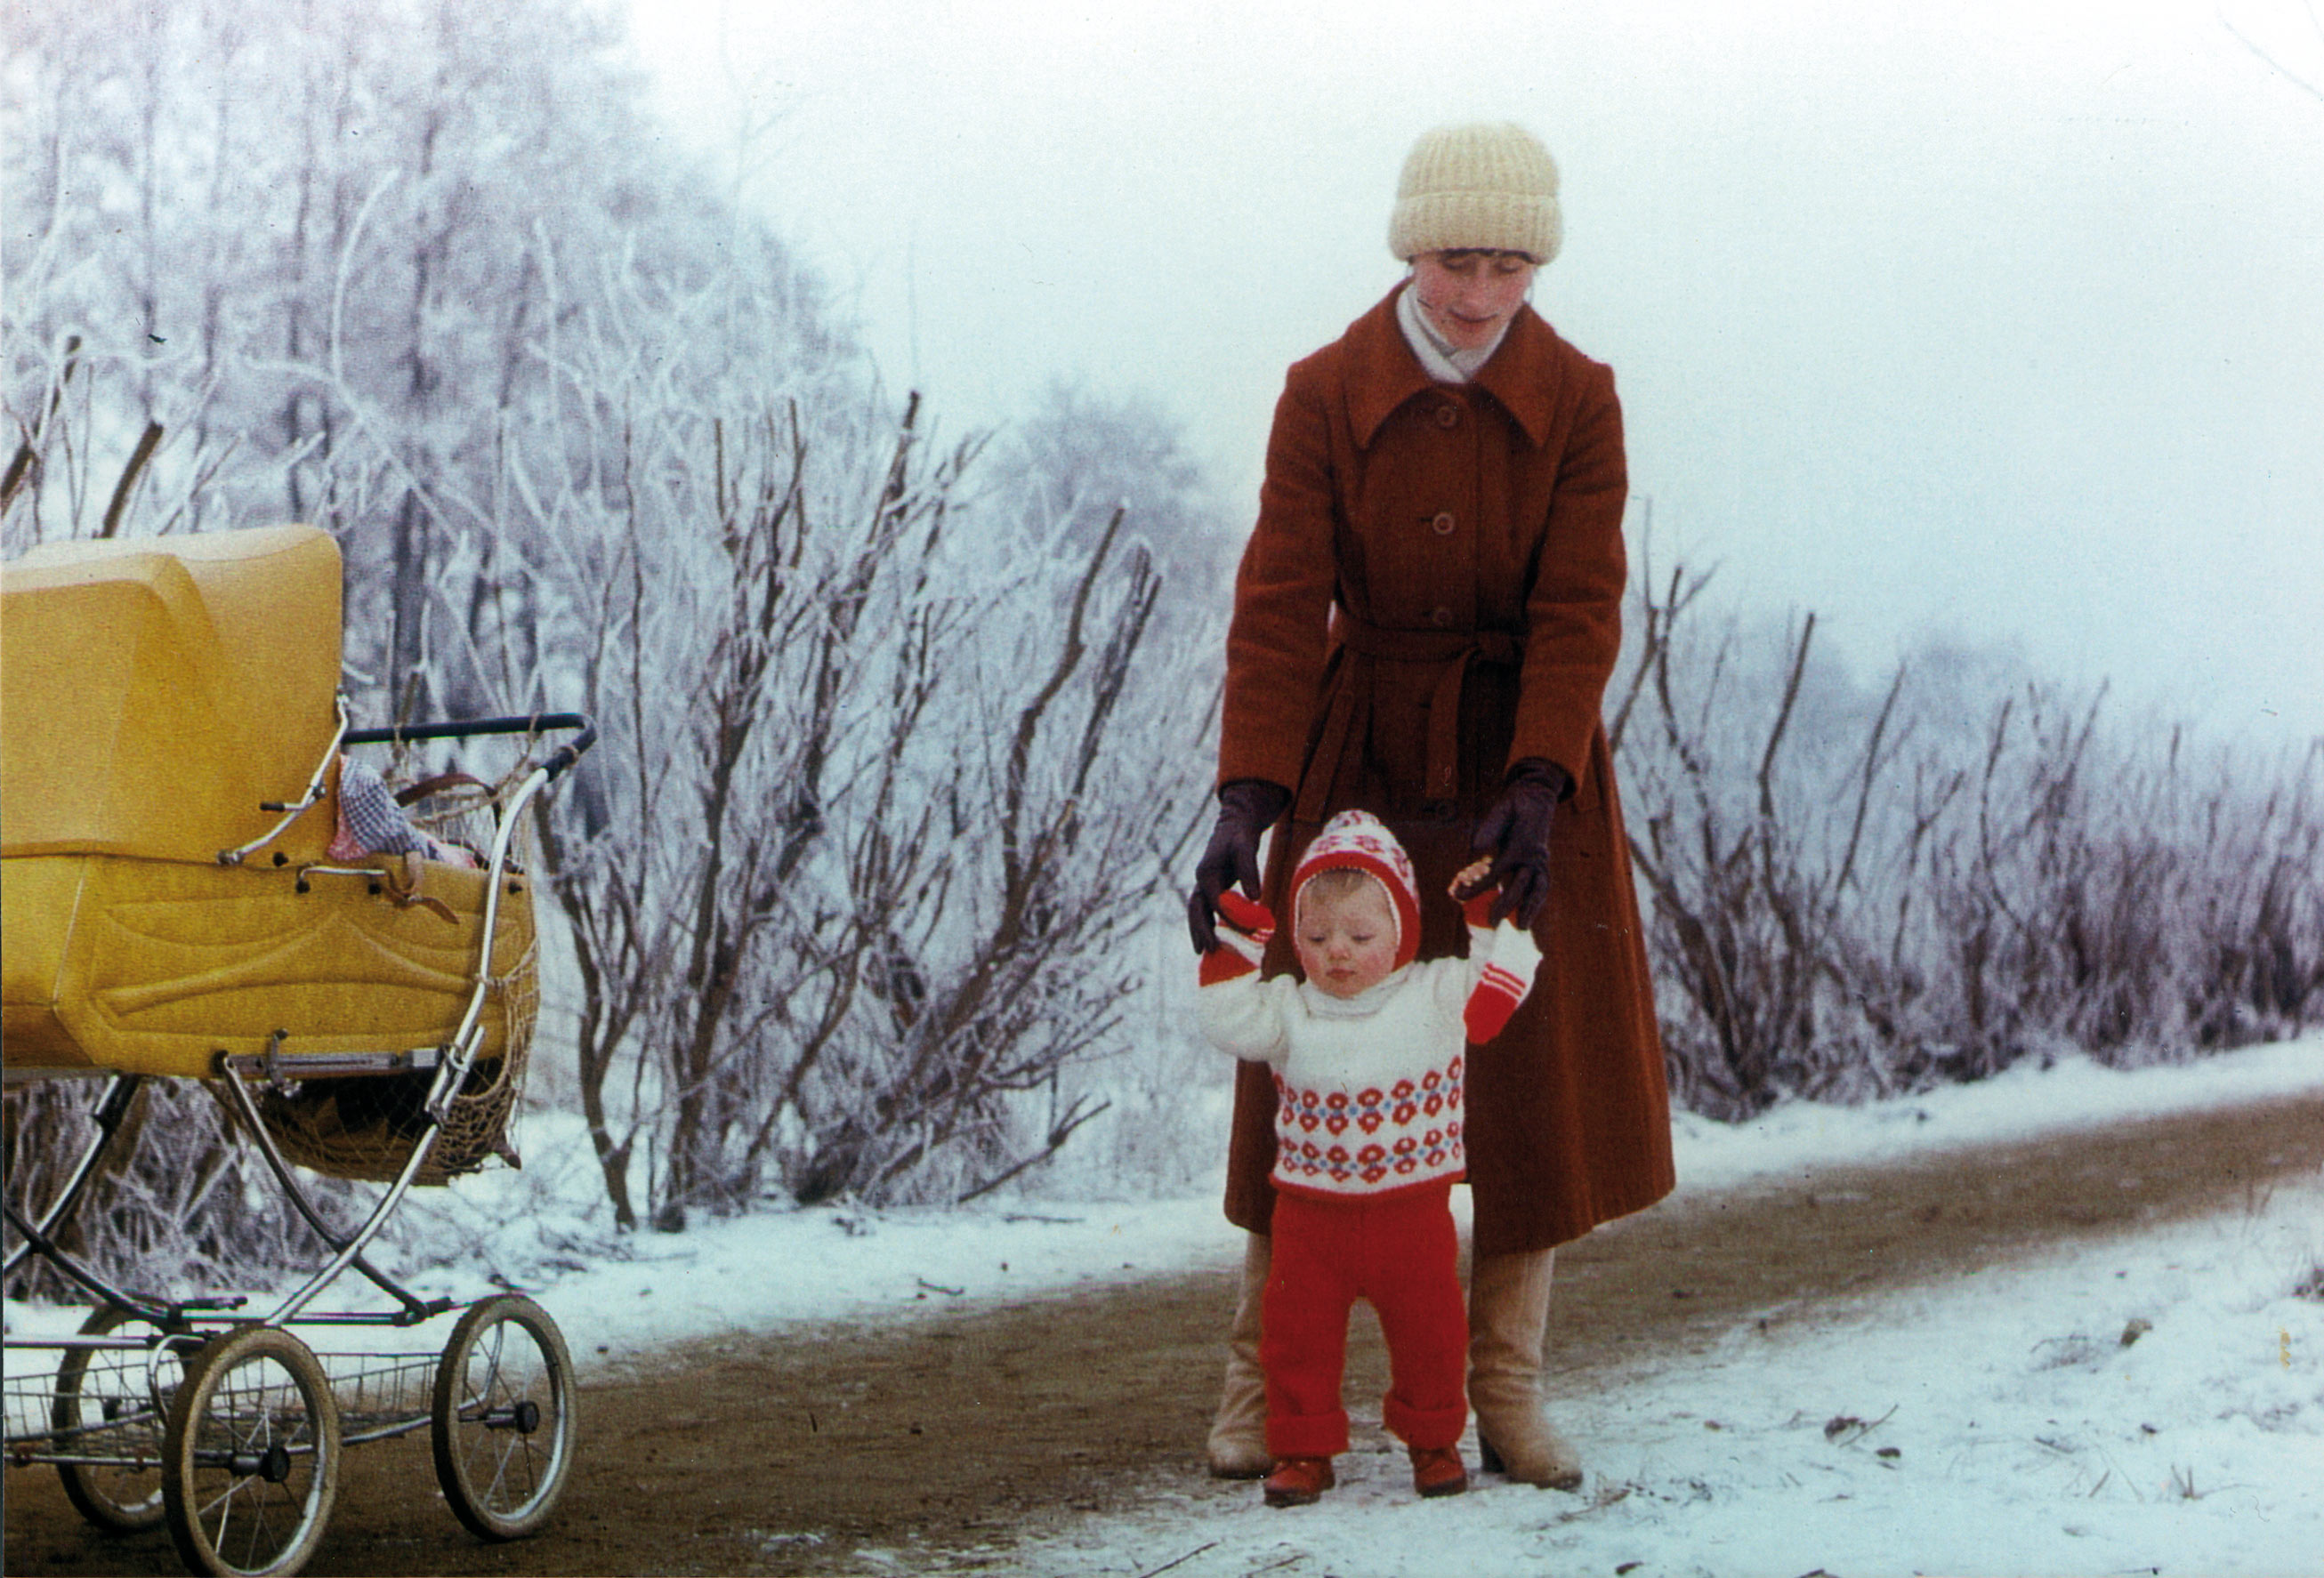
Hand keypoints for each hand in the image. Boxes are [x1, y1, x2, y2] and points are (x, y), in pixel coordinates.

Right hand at [1187, 779, 1290, 952]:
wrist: (1235, 825)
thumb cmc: (1240, 836)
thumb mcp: (1246, 848)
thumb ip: (1249, 871)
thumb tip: (1255, 898)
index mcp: (1206, 871)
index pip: (1213, 898)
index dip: (1225, 915)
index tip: (1240, 929)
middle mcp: (1202, 880)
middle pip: (1196, 909)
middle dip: (1200, 930)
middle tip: (1207, 950)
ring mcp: (1205, 886)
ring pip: (1198, 912)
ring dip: (1200, 931)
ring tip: (1202, 953)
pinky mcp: (1212, 889)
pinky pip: (1207, 911)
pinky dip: (1208, 925)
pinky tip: (1214, 940)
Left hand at [1455, 759, 1569, 927]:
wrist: (1539, 796)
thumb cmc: (1516, 803)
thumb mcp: (1502, 807)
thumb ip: (1491, 826)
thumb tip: (1477, 847)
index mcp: (1521, 844)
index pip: (1497, 871)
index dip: (1478, 885)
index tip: (1459, 895)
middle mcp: (1534, 855)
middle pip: (1520, 885)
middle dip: (1506, 905)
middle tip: (1491, 923)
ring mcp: (1542, 860)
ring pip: (1539, 889)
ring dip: (1531, 909)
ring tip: (1522, 928)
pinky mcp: (1544, 863)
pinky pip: (1543, 885)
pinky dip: (1537, 901)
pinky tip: (1529, 915)